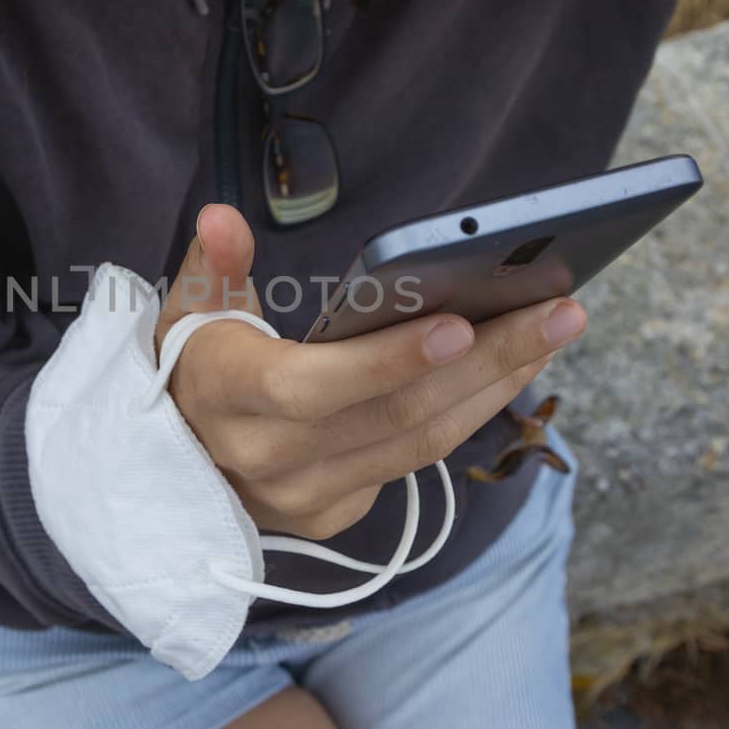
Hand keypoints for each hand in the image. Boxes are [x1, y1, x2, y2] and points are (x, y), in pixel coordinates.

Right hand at [155, 204, 587, 541]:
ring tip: (552, 328)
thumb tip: (221, 216)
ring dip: (495, 385)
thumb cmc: (190, 369)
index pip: (314, 387)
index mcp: (228, 398)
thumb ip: (213, 265)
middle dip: (486, 360)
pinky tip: (510, 367)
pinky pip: (417, 461)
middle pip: (396, 414)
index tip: (458, 322)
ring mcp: (307, 494)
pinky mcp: (337, 512)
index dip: (387, 361)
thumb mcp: (188, 312)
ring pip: (421, 442)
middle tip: (558, 309)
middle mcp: (269, 457)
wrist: (170, 464)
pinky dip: (470, 411)